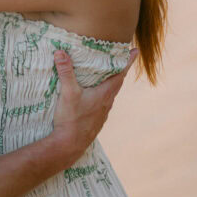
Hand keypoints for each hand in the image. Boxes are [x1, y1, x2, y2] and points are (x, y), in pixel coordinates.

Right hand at [48, 48, 138, 166]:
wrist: (70, 145)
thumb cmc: (72, 119)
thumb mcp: (68, 93)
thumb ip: (65, 72)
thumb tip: (60, 52)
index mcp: (105, 93)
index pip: (120, 73)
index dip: (128, 61)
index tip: (135, 51)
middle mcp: (107, 102)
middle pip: (117, 82)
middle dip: (119, 69)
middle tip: (119, 59)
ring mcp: (103, 112)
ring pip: (110, 93)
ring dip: (111, 82)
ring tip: (106, 74)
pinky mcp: (96, 120)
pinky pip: (103, 102)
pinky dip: (102, 93)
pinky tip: (93, 95)